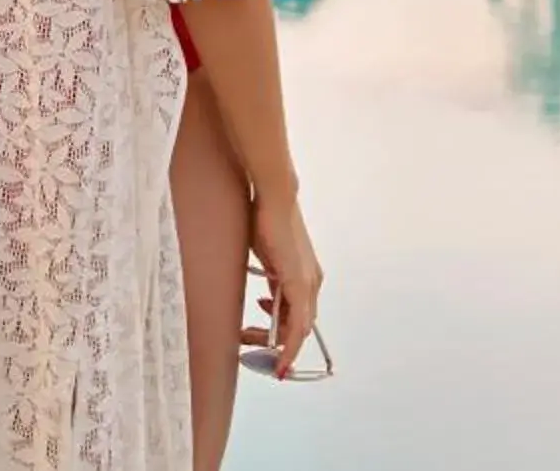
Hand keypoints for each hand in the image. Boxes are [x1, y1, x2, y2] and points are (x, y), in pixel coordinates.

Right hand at [243, 193, 323, 378]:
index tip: (260, 343)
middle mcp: (312, 283)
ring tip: (248, 340)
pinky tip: (278, 358)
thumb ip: (271, 282)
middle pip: (298, 327)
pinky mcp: (300, 283)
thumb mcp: (268, 261)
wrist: (274, 200)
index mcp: (305, 277)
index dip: (283, 336)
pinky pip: (298, 326)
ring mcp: (308, 284)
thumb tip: (264, 300)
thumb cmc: (266, 223)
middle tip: (247, 343)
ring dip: (274, 344)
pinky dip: (289, 346)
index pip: (298, 316)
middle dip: (273, 342)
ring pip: (297, 330)